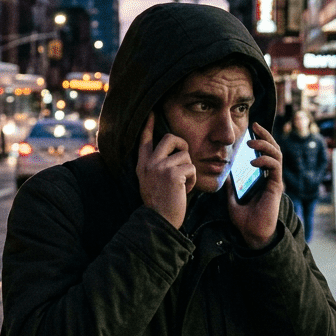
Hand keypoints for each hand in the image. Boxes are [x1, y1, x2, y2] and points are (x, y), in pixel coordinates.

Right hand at [136, 112, 195, 228]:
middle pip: (170, 138)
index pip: (145, 140)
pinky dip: (192, 180)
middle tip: (184, 158)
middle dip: (182, 145)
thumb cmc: (160, 204)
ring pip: (186, 156)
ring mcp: (160, 167)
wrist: (159, 222)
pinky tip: (184, 190)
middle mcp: (149, 163)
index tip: (152, 113)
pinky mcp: (173, 174)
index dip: (149, 126)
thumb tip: (174, 154)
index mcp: (143, 164)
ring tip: (182, 185)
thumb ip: (156, 166)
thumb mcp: (150, 182)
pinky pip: (191, 168)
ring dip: (189, 171)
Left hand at [227, 121, 284, 248]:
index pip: (265, 153)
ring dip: (265, 145)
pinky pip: (275, 167)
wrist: (252, 234)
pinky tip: (254, 161)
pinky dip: (265, 160)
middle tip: (255, 126)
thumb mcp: (233, 199)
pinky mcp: (276, 186)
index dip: (260, 139)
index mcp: (262, 177)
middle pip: (274, 149)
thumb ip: (231, 186)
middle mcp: (271, 177)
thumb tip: (224, 174)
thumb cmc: (245, 219)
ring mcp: (275, 180)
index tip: (251, 129)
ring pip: (277, 154)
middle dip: (265, 135)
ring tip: (251, 143)